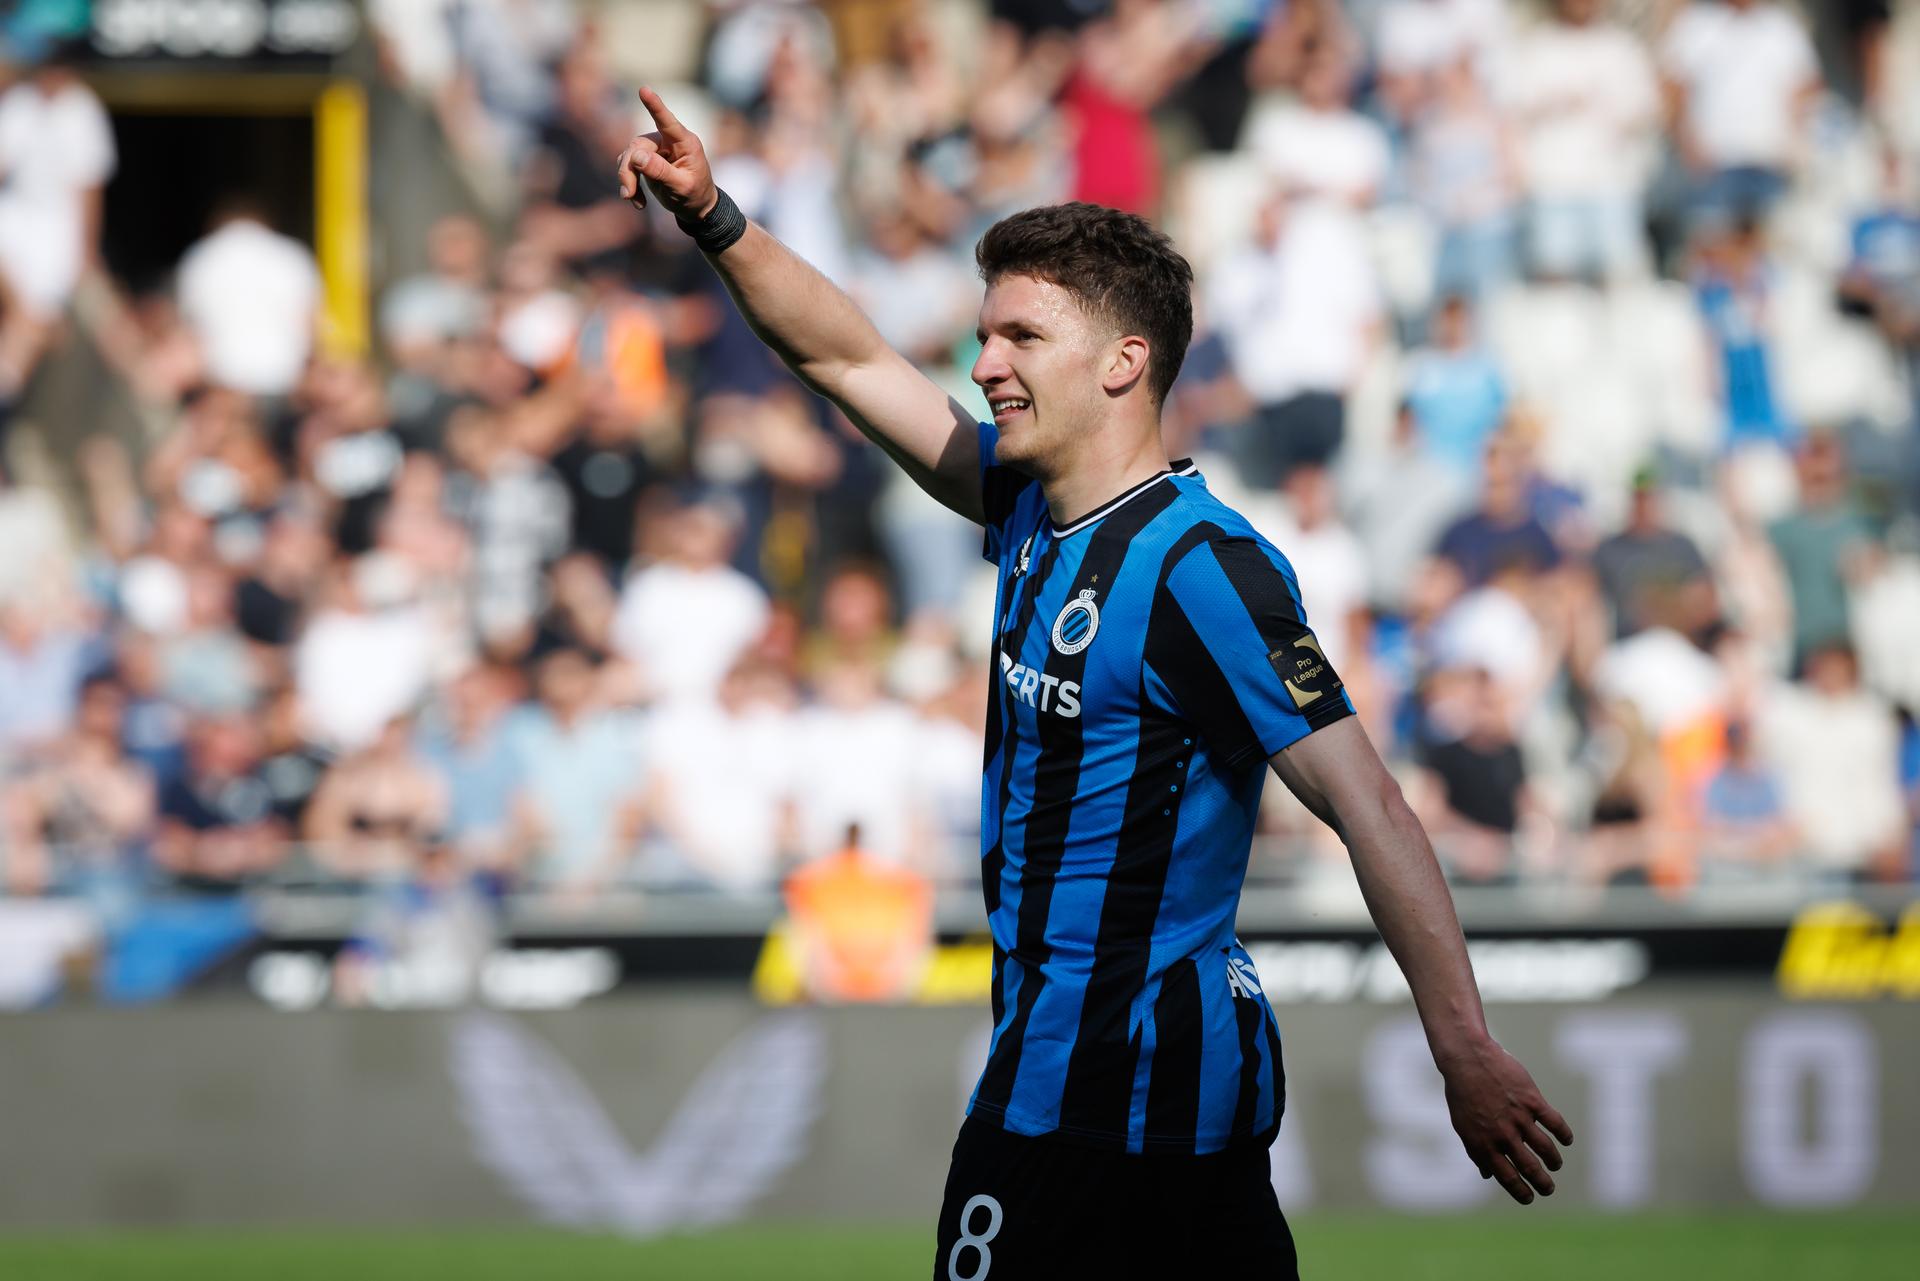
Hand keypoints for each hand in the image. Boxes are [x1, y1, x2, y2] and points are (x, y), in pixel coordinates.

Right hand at [617, 87, 717, 221]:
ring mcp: (655, 149)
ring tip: (632, 199)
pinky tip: (638, 202)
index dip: (655, 105)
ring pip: (629, 155)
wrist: (695, 207)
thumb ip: (660, 171)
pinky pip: (628, 166)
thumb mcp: (681, 186)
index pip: (667, 121)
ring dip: (627, 178)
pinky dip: (629, 184)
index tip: (644, 90)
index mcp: (685, 143)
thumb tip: (635, 156)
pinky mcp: (645, 159)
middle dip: (629, 169)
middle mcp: (668, 141)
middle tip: (628, 193)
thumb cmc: (694, 194)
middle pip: (638, 145)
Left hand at [1440, 1039, 1572, 1205]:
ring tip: (1555, 1165)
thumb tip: (1486, 1175)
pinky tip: (1567, 1140)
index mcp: (1484, 1144)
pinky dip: (1564, 1134)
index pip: (1507, 1178)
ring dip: (1553, 1161)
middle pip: (1530, 1168)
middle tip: (1549, 1189)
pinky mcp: (1532, 1101)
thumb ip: (1476, 1151)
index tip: (1530, 1198)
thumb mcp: (1463, 1125)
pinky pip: (1555, 1123)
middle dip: (1542, 1183)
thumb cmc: (1463, 1093)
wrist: (1467, 1059)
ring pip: (1545, 1149)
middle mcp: (1503, 1135)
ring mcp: (1519, 1118)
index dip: (1521, 1192)